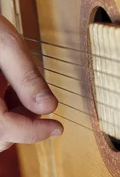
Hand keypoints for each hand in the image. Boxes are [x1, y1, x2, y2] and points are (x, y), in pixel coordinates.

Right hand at [0, 15, 62, 151]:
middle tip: (37, 99)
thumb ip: (27, 77)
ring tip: (16, 89)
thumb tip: (49, 107)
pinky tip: (5, 90)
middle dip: (24, 124)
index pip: (5, 129)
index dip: (35, 132)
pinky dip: (1, 113)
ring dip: (12, 119)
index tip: (57, 128)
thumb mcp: (6, 45)